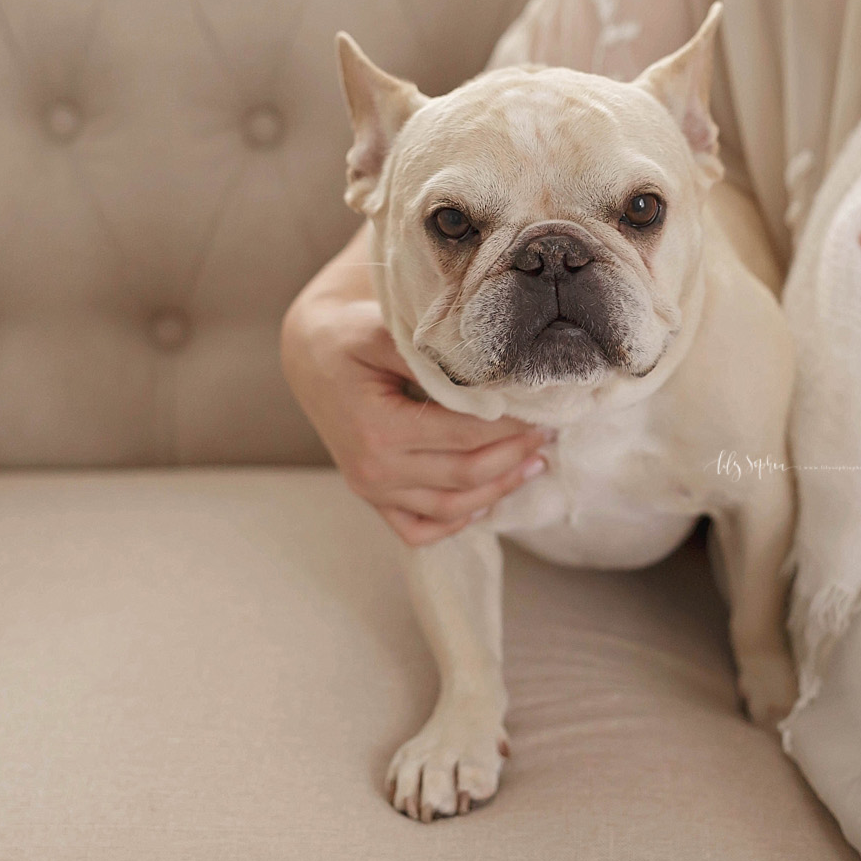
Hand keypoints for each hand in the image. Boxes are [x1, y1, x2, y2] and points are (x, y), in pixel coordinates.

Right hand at [282, 278, 548, 547]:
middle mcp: (373, 470)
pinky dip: (457, 523)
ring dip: (499, 490)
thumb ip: (429, 355)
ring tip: (535, 464)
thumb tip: (488, 377)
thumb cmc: (348, 338)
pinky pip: (419, 530)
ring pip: (450, 509)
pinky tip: (488, 499)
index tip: (543, 409)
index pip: (463, 435)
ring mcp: (371, 490)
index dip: (510, 425)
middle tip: (550, 434)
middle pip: (465, 475)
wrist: (310, 357)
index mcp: (377, 430)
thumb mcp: (381, 331)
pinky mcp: (372, 498)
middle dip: (515, 456)